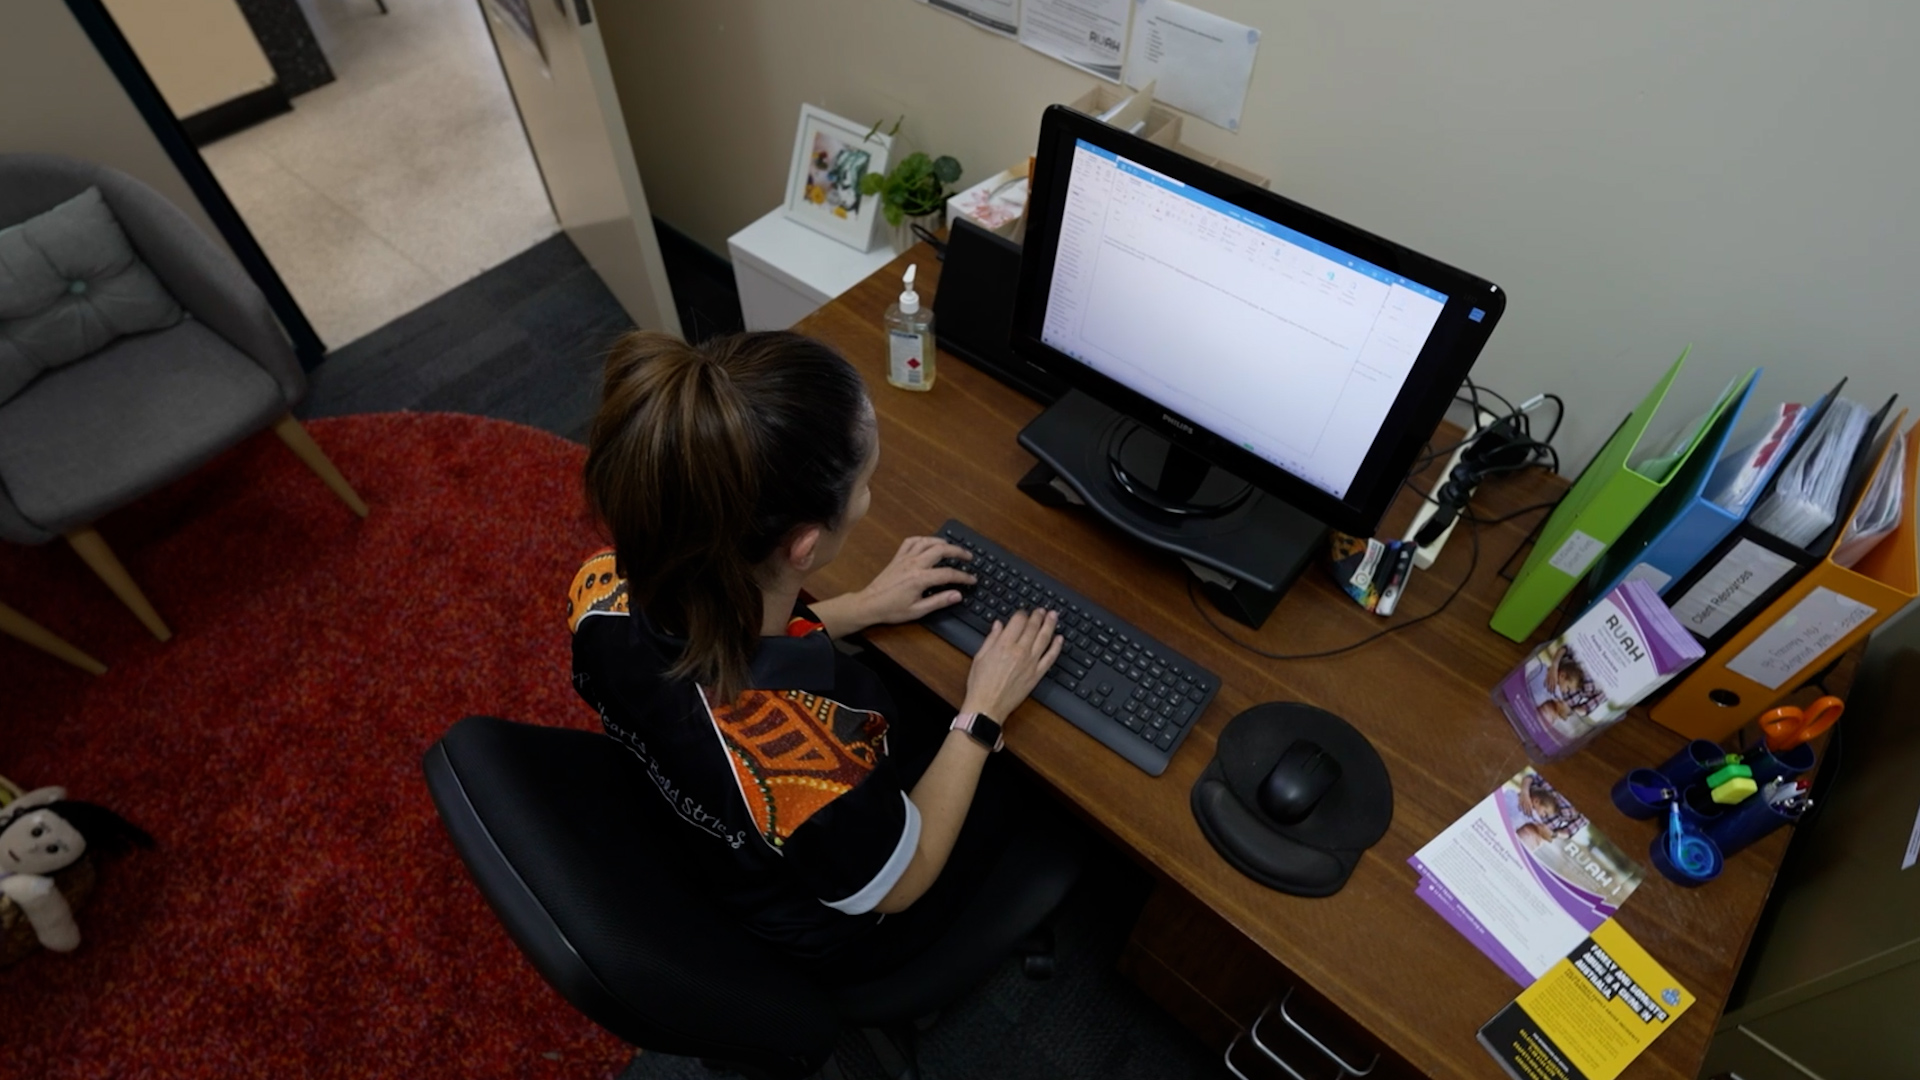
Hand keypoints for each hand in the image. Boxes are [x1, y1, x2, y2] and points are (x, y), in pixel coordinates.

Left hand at [849, 536, 976, 627]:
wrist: (869, 604)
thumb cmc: (891, 609)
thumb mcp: (918, 611)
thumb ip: (939, 601)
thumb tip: (957, 595)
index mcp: (920, 578)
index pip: (948, 574)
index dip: (963, 576)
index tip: (972, 579)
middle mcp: (914, 564)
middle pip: (941, 550)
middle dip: (958, 551)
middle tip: (969, 557)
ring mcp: (905, 558)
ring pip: (927, 542)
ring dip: (942, 542)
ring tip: (953, 547)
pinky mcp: (897, 557)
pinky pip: (911, 541)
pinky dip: (923, 539)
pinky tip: (929, 543)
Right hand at [962, 609, 1063, 721]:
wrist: (987, 706)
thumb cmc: (980, 684)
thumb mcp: (980, 657)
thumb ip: (991, 639)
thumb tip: (998, 625)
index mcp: (1004, 644)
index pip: (1018, 621)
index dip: (1022, 613)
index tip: (1023, 612)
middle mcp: (1020, 651)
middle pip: (1033, 627)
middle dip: (1038, 615)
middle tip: (1042, 610)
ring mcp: (1031, 663)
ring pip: (1044, 638)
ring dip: (1050, 624)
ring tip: (1053, 616)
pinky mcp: (1037, 674)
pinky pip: (1050, 657)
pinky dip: (1056, 646)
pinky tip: (1060, 638)